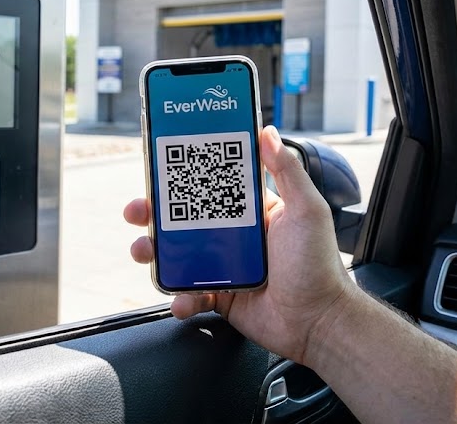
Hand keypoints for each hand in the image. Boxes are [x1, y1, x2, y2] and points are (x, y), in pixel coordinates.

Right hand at [124, 125, 357, 364]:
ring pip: (176, 255)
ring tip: (144, 252)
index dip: (182, 179)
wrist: (319, 323)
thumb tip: (268, 132)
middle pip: (182, 219)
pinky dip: (179, 297)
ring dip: (154, 252)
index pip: (209, 187)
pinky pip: (189, 293)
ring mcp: (223, 267)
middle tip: (137, 211)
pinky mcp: (219, 297)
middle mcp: (233, 236)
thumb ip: (287, 171)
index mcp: (250, 211)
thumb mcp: (306, 210)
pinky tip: (181, 298)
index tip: (160, 169)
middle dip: (153, 215)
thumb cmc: (318, 265)